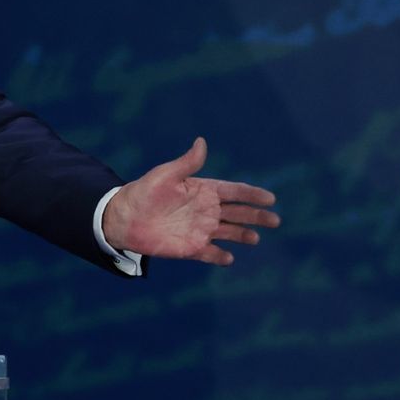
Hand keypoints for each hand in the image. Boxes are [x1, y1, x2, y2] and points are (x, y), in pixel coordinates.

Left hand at [103, 137, 278, 264]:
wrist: (123, 218)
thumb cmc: (143, 192)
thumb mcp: (165, 175)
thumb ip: (186, 163)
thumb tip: (202, 141)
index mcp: (202, 190)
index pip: (233, 191)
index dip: (252, 194)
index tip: (270, 198)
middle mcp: (205, 210)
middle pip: (238, 213)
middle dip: (257, 216)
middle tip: (275, 220)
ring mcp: (199, 230)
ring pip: (229, 233)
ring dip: (243, 235)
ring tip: (255, 238)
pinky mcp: (190, 248)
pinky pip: (210, 253)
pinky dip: (220, 257)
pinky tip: (229, 258)